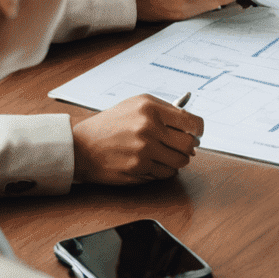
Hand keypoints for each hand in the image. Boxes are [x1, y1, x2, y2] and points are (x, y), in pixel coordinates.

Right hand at [70, 95, 202, 184]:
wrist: (80, 146)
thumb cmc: (110, 124)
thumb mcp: (135, 104)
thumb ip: (165, 110)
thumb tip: (192, 125)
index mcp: (150, 108)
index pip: (192, 122)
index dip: (198, 130)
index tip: (196, 133)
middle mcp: (148, 128)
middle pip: (189, 144)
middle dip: (189, 147)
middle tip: (181, 146)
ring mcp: (143, 150)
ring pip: (180, 162)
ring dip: (177, 160)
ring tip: (165, 154)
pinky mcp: (138, 168)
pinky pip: (166, 173)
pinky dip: (163, 170)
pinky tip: (152, 162)